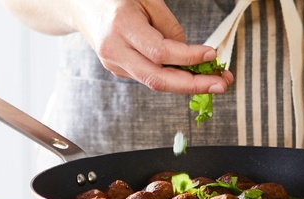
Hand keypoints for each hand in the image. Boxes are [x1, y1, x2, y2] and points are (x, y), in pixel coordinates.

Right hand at [71, 0, 232, 93]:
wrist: (82, 5)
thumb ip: (168, 26)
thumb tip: (188, 54)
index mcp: (121, 26)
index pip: (159, 51)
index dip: (188, 57)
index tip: (211, 54)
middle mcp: (115, 49)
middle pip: (156, 78)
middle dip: (192, 85)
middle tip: (220, 85)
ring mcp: (114, 64)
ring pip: (154, 82)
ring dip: (187, 85)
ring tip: (214, 81)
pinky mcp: (118, 70)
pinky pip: (150, 76)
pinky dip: (173, 77)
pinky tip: (191, 74)